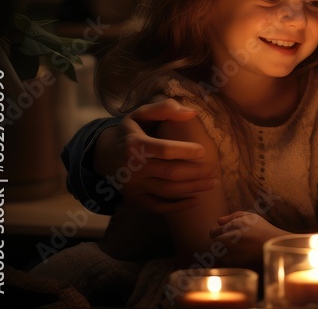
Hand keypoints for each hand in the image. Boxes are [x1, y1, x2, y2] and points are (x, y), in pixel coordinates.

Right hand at [94, 97, 213, 213]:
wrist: (103, 154)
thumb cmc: (130, 131)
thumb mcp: (141, 114)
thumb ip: (165, 108)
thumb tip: (192, 112)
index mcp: (134, 144)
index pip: (164, 150)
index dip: (185, 151)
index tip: (204, 151)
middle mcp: (132, 168)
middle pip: (169, 173)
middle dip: (195, 172)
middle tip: (214, 169)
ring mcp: (133, 186)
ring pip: (166, 191)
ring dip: (192, 188)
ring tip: (212, 183)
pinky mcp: (135, 199)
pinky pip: (157, 207)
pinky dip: (177, 207)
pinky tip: (196, 201)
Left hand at [211, 211, 285, 266]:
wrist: (275, 245)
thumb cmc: (264, 229)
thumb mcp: (251, 217)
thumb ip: (233, 216)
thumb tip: (218, 221)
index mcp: (234, 225)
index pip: (213, 232)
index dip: (217, 234)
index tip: (223, 236)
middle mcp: (231, 237)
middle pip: (215, 243)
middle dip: (219, 244)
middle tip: (230, 244)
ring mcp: (233, 250)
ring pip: (218, 253)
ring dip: (222, 252)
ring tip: (233, 250)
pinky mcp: (236, 261)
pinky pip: (224, 261)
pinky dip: (227, 260)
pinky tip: (236, 257)